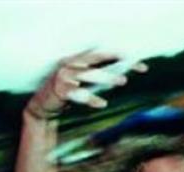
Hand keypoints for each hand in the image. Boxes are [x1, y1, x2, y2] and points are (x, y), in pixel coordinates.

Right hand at [26, 51, 146, 119]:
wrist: (43, 105)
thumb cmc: (69, 91)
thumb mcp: (85, 82)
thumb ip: (102, 76)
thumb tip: (125, 75)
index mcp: (78, 60)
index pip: (102, 55)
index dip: (120, 57)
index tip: (141, 65)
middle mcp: (70, 64)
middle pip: (94, 59)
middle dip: (113, 60)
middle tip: (132, 63)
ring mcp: (63, 76)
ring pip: (87, 74)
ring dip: (106, 77)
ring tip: (123, 81)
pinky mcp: (58, 90)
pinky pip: (76, 94)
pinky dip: (89, 99)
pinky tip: (102, 104)